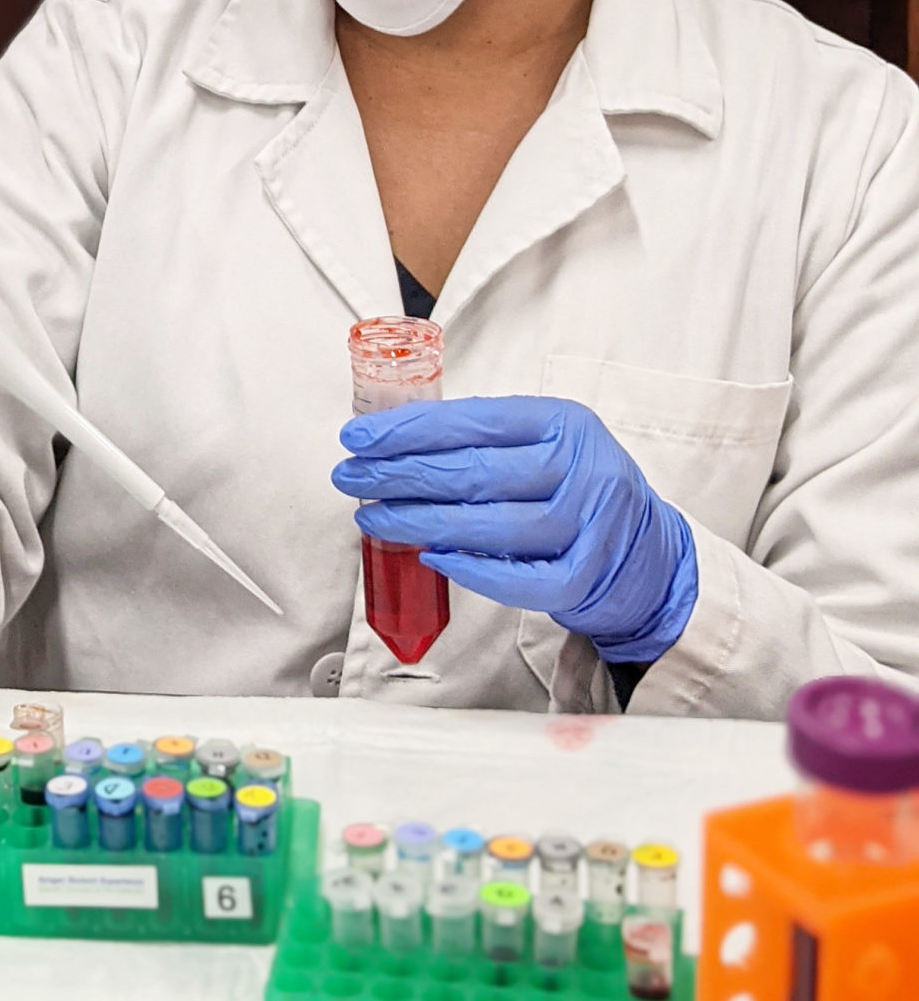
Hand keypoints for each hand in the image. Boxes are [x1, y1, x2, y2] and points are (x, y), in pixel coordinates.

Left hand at [331, 396, 697, 663]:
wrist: (648, 555)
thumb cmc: (578, 491)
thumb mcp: (547, 444)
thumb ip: (487, 440)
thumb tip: (394, 441)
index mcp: (564, 424)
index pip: (475, 422)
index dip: (409, 429)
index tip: (359, 436)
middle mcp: (581, 469)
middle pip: (475, 471)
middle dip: (400, 473)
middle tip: (351, 476)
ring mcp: (590, 526)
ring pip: (490, 524)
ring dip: (421, 520)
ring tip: (374, 516)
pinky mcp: (586, 579)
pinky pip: (519, 578)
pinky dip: (471, 568)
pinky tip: (431, 555)